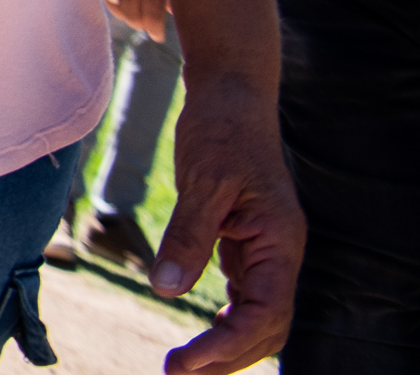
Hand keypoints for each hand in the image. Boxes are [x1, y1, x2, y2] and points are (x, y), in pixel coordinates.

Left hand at [156, 75, 304, 371]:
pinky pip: (242, 299)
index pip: (264, 314)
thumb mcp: (203, 180)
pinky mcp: (244, 246)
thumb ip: (188, 235)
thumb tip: (167, 289)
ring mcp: (264, 253)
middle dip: (226, 357)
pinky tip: (196, 340)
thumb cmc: (222, 131)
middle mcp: (278, 255)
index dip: (227, 344)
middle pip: (266, 328)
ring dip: (225, 348)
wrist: (231, 98)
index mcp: (279, 242)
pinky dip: (223, 325)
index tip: (186, 362)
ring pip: (256, 319)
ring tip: (183, 367)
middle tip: (175, 373)